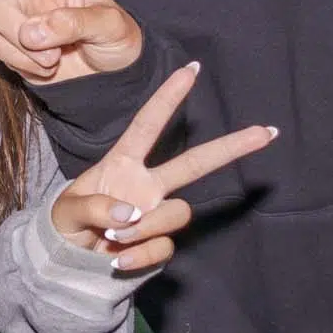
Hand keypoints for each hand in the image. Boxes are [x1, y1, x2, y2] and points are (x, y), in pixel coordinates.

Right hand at [0, 0, 141, 84]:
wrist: (106, 82)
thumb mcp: (113, 26)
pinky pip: (1, 47)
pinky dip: (25, 61)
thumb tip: (33, 32)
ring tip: (56, 55)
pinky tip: (47, 65)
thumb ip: (76, 22)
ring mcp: (14, 10)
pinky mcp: (6, 41)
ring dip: (26, 40)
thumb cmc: (115, 40)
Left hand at [50, 65, 276, 272]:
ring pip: (178, 214)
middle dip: (232, 147)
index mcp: (123, 163)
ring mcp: (156, 214)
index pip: (148, 125)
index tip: (191, 69)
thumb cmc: (66, 225)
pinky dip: (139, 255)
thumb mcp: (66, 211)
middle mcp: (147, 185)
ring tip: (112, 238)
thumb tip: (131, 213)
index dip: (167, 97)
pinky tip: (116, 259)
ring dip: (146, 228)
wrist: (69, 264)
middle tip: (266, 131)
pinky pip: (164, 247)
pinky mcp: (160, 244)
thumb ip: (94, 207)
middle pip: (195, 163)